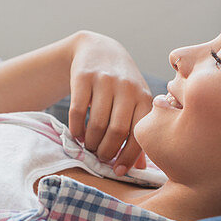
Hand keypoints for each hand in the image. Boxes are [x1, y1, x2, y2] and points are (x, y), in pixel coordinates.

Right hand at [67, 31, 152, 173]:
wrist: (99, 49)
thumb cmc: (121, 84)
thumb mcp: (135, 102)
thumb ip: (138, 131)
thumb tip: (138, 168)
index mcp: (144, 98)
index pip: (139, 134)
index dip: (128, 157)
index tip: (118, 171)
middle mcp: (127, 88)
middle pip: (117, 131)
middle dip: (106, 151)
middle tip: (100, 158)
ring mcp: (105, 81)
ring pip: (97, 123)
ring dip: (91, 142)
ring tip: (89, 147)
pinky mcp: (84, 77)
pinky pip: (77, 111)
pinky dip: (76, 129)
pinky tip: (77, 135)